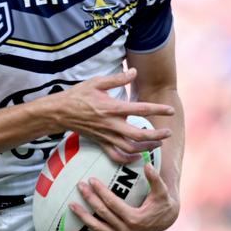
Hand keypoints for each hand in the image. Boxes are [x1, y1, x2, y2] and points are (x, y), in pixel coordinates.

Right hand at [59, 68, 174, 162]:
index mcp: (113, 108)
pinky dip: (129, 159)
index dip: (158, 110)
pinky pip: (116, 156)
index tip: (170, 110)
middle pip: (139, 135)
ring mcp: (106, 136)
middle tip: (168, 132)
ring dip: (147, 148)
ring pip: (131, 148)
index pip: (141, 109)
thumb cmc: (78, 95)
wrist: (60, 112)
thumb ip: (118, 78)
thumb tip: (134, 71)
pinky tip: (138, 157)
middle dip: (157, 135)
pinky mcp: (101, 143)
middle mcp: (112, 125)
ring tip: (158, 144)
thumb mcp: (97, 82)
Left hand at [68, 161, 179, 230]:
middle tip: (79, 186)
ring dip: (83, 217)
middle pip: (102, 213)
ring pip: (97, 228)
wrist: (164, 221)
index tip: (91, 179)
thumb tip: (148, 166)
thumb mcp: (161, 191)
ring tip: (71, 205)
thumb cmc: (162, 203)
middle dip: (89, 199)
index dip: (101, 191)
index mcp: (134, 218)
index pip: (112, 202)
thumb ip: (155, 179)